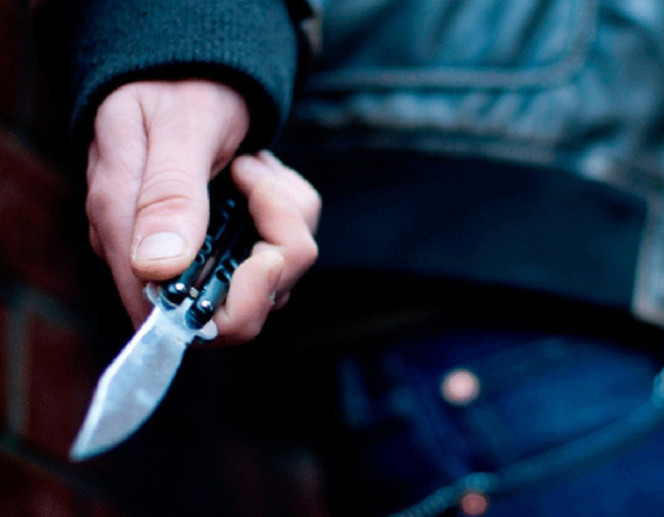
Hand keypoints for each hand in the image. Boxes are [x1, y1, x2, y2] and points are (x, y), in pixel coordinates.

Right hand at [85, 79, 318, 342]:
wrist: (192, 69)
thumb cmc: (176, 89)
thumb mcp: (176, 128)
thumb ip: (168, 194)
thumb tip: (157, 269)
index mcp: (128, 235)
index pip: (177, 322)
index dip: (233, 308)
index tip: (267, 257)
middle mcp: (164, 259)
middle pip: (240, 315)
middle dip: (277, 255)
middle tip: (267, 192)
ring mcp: (204, 254)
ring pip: (274, 279)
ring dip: (284, 218)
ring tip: (253, 165)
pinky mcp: (236, 243)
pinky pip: (287, 247)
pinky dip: (289, 207)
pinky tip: (260, 171)